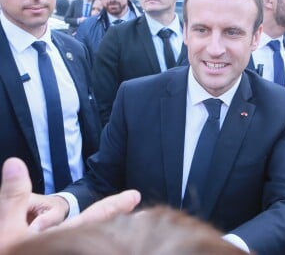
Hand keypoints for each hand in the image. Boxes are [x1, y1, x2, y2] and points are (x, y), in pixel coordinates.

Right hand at [0, 157, 140, 253]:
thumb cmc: (5, 253)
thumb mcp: (6, 227)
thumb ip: (13, 196)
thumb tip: (15, 163)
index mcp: (62, 236)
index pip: (95, 216)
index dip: (116, 204)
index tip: (135, 196)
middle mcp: (72, 244)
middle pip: (102, 229)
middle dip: (124, 220)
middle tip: (145, 214)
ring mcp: (70, 247)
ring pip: (95, 235)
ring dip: (114, 227)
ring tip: (136, 220)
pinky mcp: (64, 248)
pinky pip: (83, 239)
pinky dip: (98, 234)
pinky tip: (104, 231)